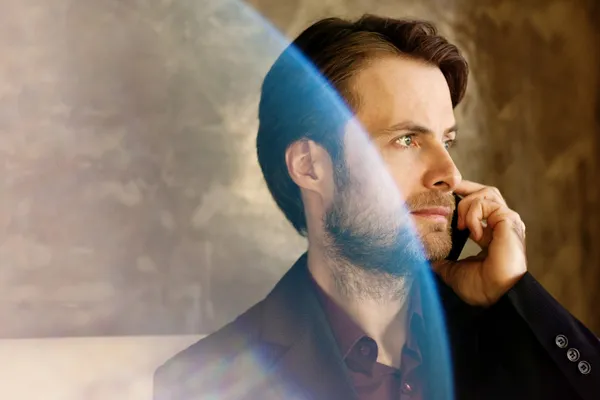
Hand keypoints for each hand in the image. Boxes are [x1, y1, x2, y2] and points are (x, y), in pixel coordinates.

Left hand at [432, 180, 527, 306]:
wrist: (495, 297)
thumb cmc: (480, 287)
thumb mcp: (452, 271)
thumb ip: (442, 261)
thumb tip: (425, 258)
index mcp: (489, 234)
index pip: (477, 205)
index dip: (461, 198)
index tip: (442, 198)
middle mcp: (501, 224)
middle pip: (485, 192)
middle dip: (464, 188)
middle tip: (445, 192)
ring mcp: (507, 221)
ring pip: (486, 193)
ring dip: (466, 203)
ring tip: (459, 224)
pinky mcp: (509, 221)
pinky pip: (487, 204)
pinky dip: (473, 213)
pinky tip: (470, 231)